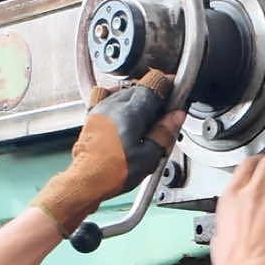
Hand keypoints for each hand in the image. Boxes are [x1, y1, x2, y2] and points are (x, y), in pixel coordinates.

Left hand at [32, 71, 183, 236]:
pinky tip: (125, 116)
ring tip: (145, 120)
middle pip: (139, 87)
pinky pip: (109, 99)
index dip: (167, 85)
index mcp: (131, 112)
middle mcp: (114, 105)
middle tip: (164, 114)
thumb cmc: (113, 172)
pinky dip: (120, 103)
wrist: (87, 181)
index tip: (174, 90)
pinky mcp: (93, 116)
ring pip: (125, 92)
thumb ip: (164, 132)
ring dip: (138, 100)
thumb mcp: (149, 156)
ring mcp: (101, 108)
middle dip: (154, 96)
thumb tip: (176, 116)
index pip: (152, 83)